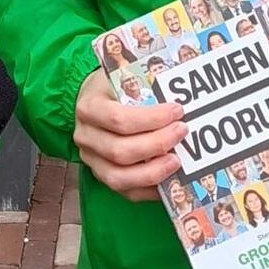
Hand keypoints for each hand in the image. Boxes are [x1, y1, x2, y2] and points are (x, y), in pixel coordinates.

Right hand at [72, 68, 186, 200]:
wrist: (93, 99)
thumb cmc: (113, 88)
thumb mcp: (123, 76)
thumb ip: (146, 85)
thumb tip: (183, 94)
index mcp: (89, 108)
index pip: (118, 119)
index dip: (151, 119)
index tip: (177, 111)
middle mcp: (85, 137)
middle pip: (120, 150)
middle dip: (156, 144)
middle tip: (182, 132)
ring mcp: (91, 160)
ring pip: (119, 177)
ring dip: (152, 172)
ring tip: (177, 161)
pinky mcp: (101, 176)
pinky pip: (126, 192)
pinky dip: (149, 190)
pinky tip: (169, 179)